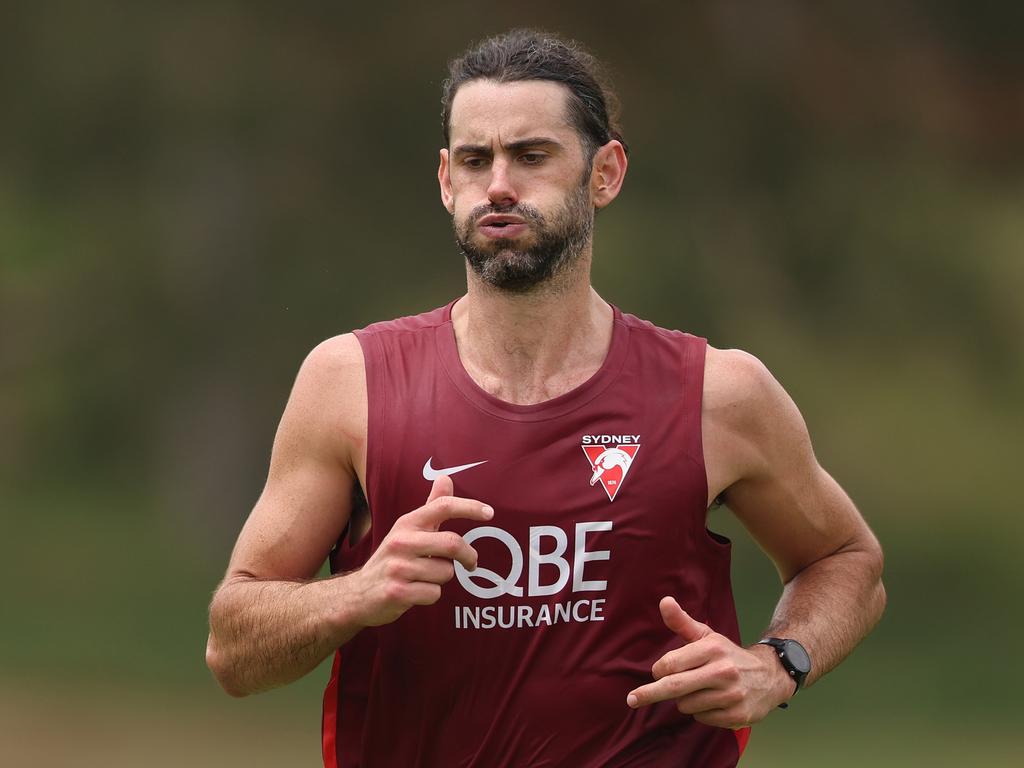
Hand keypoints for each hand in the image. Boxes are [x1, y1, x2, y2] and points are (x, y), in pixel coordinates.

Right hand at [349, 476, 492, 626]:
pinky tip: (415, 592)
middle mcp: (401, 542)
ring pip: (446, 572)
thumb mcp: (408, 530)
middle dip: (469, 556)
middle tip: (471, 563)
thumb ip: (431, 507)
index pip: (443, 506)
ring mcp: (398, 567)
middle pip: (453, 543)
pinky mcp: (397, 592)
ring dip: (442, 579)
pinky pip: (434, 594)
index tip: (490, 513)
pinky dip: (431, 596)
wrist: (358, 593)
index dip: (470, 507)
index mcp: (407, 524)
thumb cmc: (393, 559)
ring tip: (424, 578)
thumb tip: (446, 477)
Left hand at [626, 596, 793, 727]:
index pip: (670, 664)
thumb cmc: (728, 655)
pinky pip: (702, 718)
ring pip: (686, 705)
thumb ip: (682, 621)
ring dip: (684, 701)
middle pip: (675, 687)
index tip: (657, 672)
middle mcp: (723, 671)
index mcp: (712, 648)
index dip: (658, 670)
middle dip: (649, 694)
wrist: (770, 676)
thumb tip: (664, 601)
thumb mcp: (707, 636)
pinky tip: (712, 702)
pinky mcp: (737, 715)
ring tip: (699, 690)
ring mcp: (731, 695)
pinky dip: (701, 713)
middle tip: (632, 699)